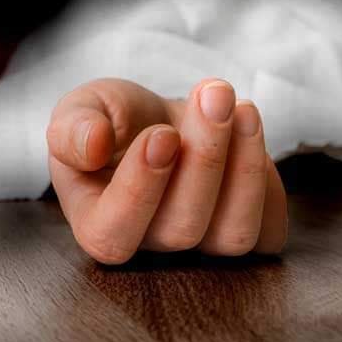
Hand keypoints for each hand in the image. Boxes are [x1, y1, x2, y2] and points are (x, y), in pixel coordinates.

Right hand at [47, 78, 287, 263]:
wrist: (159, 118)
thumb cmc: (116, 119)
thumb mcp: (82, 109)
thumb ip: (72, 127)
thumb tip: (92, 146)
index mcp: (97, 221)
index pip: (113, 234)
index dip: (139, 190)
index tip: (161, 133)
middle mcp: (151, 245)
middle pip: (181, 229)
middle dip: (204, 158)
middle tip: (214, 95)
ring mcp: (200, 246)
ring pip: (232, 235)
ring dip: (245, 168)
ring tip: (242, 107)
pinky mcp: (243, 231)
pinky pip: (269, 230)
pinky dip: (268, 180)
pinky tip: (250, 128)